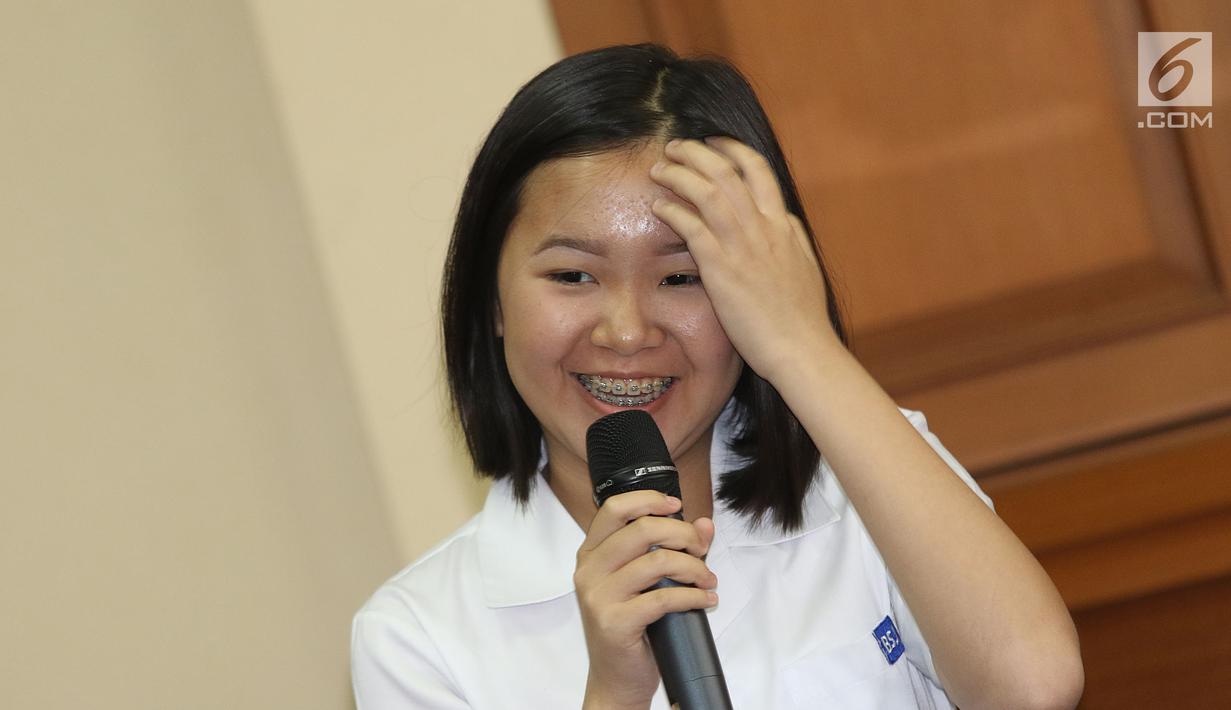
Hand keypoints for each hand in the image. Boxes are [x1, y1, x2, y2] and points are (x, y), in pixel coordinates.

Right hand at [575, 490, 717, 708]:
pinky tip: (705, 600)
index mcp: (591, 554)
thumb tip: (704, 525)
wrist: (616, 679)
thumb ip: (672, 549)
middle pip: (641, 530)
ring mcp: (599, 597)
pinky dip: (692, 596)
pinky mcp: (614, 622)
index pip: (614, 509)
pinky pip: (663, 598)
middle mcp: (589, 571)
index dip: (648, 500)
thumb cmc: (632, 627)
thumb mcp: (648, 583)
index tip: (677, 506)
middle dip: (683, 535)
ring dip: (694, 568)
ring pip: (657, 562)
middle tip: (702, 550)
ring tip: (708, 580)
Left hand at [649, 137, 839, 383]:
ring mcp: (742, 246)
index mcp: (782, 224)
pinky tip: (658, 206)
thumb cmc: (802, 316)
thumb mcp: (804, 265)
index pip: (757, 169)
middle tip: (676, 146)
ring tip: (660, 169)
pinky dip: (673, 211)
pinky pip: (692, 227)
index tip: (712, 142)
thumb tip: (783, 217)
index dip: (731, 149)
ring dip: (679, 174)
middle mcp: (763, 227)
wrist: (801, 348)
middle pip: (726, 172)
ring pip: (707, 191)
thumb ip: (791, 237)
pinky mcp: (722, 269)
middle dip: (697, 152)